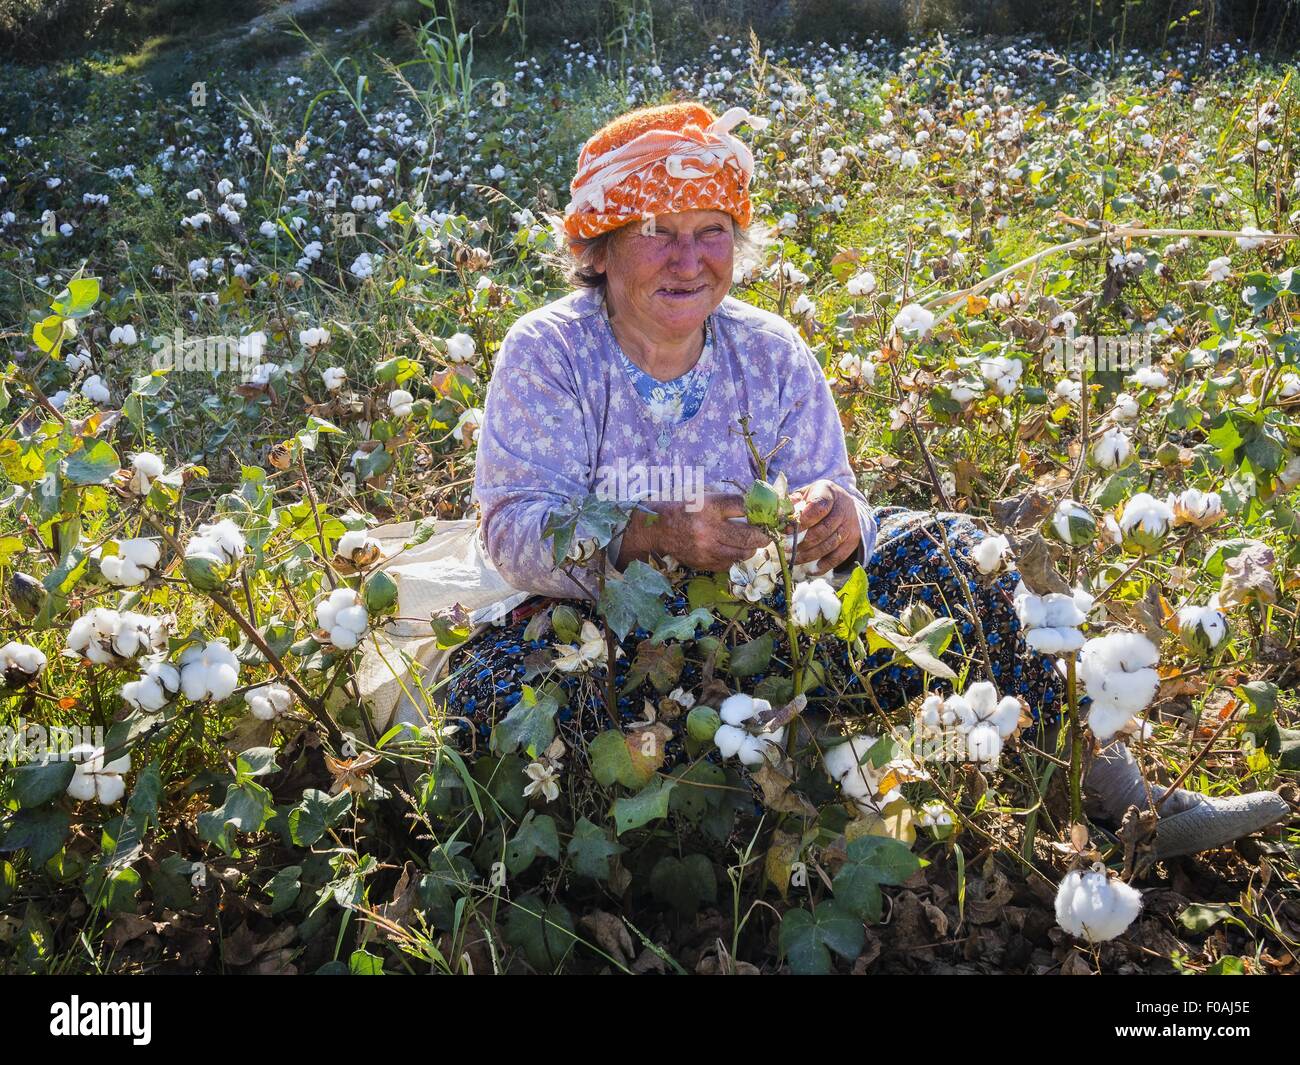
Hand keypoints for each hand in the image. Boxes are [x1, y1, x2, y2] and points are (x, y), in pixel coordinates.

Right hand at [616, 493, 770, 572]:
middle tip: (766, 534)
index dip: (760, 510)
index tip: (767, 513)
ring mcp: (706, 549)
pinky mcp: (704, 563)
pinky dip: (736, 557)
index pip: (744, 507)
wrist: (659, 528)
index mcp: (710, 506)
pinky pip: (730, 563)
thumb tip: (759, 508)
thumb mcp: (706, 497)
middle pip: (749, 535)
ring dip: (751, 548)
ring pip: (743, 553)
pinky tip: (733, 549)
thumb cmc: (686, 509)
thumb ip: (730, 503)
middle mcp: (709, 529)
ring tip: (751, 542)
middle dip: (763, 535)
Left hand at [789, 480, 861, 574]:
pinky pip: (838, 557)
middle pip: (824, 529)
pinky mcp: (852, 541)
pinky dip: (824, 565)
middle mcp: (843, 508)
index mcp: (829, 492)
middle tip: (787, 548)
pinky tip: (811, 570)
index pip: (818, 507)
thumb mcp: (806, 494)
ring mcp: (850, 526)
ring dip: (810, 555)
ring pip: (830, 544)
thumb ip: (793, 503)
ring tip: (794, 559)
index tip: (787, 530)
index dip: (803, 520)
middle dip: (803, 541)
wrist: (844, 504)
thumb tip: (780, 516)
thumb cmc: (818, 499)